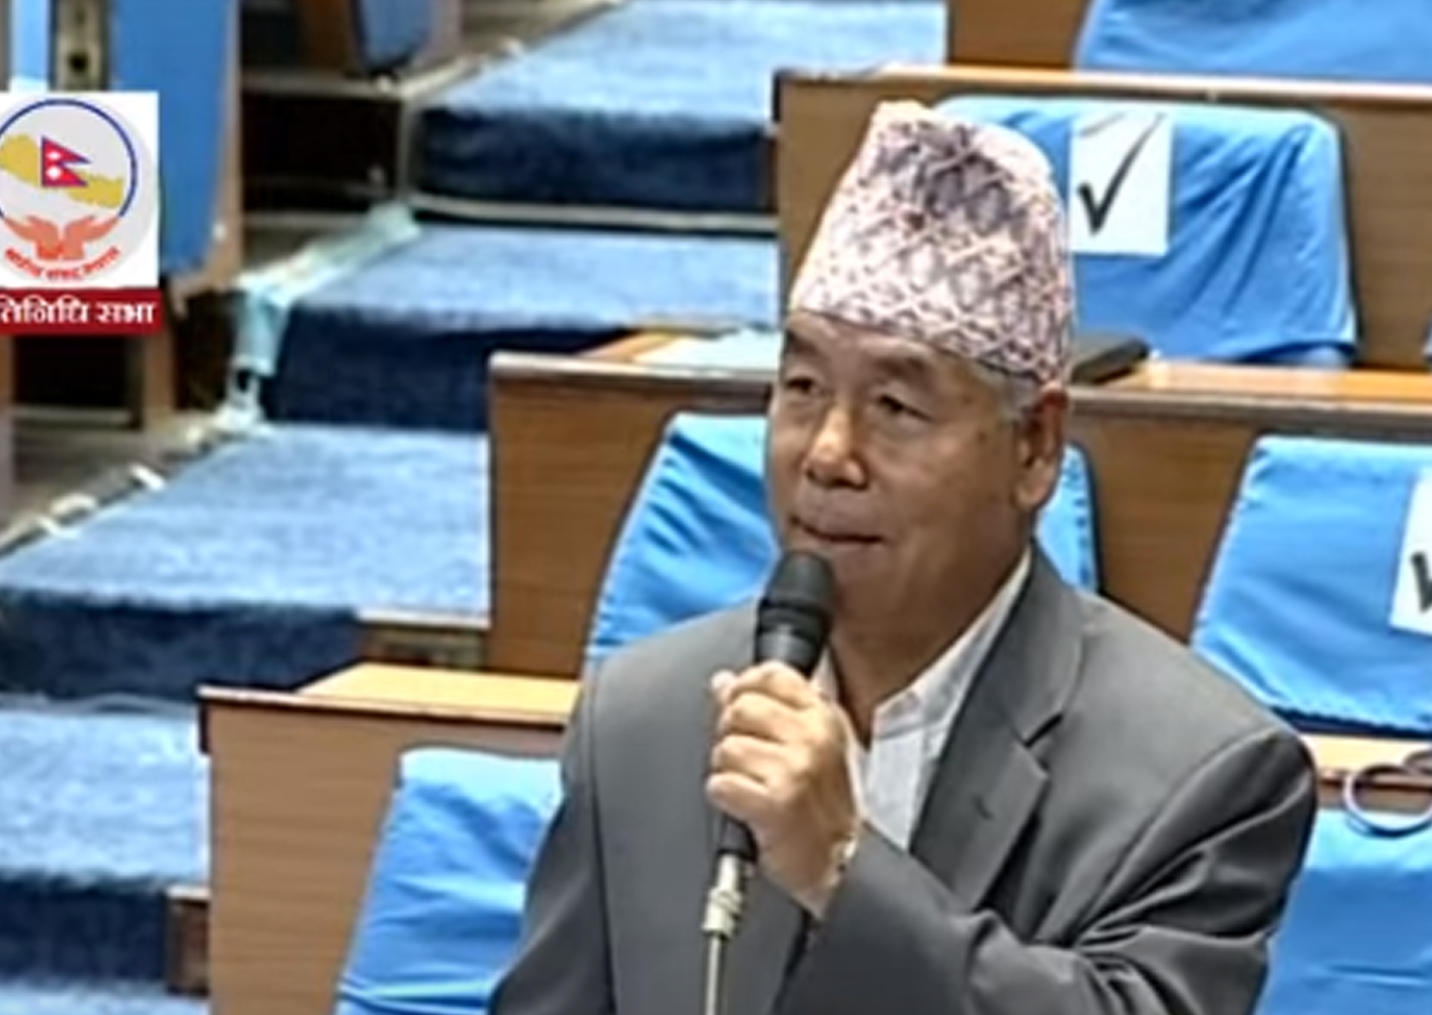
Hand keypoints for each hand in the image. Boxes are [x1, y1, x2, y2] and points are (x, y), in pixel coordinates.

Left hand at [706, 662, 860, 916]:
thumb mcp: (810, 747)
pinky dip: (725, 798)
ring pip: (726, 748)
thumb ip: (768, 708)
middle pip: (740, 707)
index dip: (744, 688)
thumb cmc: (822, 809)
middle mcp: (813, 737)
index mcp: (823, 717)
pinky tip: (746, 808)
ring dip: (728, 772)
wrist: (838, 865)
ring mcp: (796, 769)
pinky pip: (721, 784)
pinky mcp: (775, 803)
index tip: (739, 706)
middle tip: (747, 762)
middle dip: (731, 734)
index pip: (771, 674)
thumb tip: (723, 682)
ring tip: (752, 788)